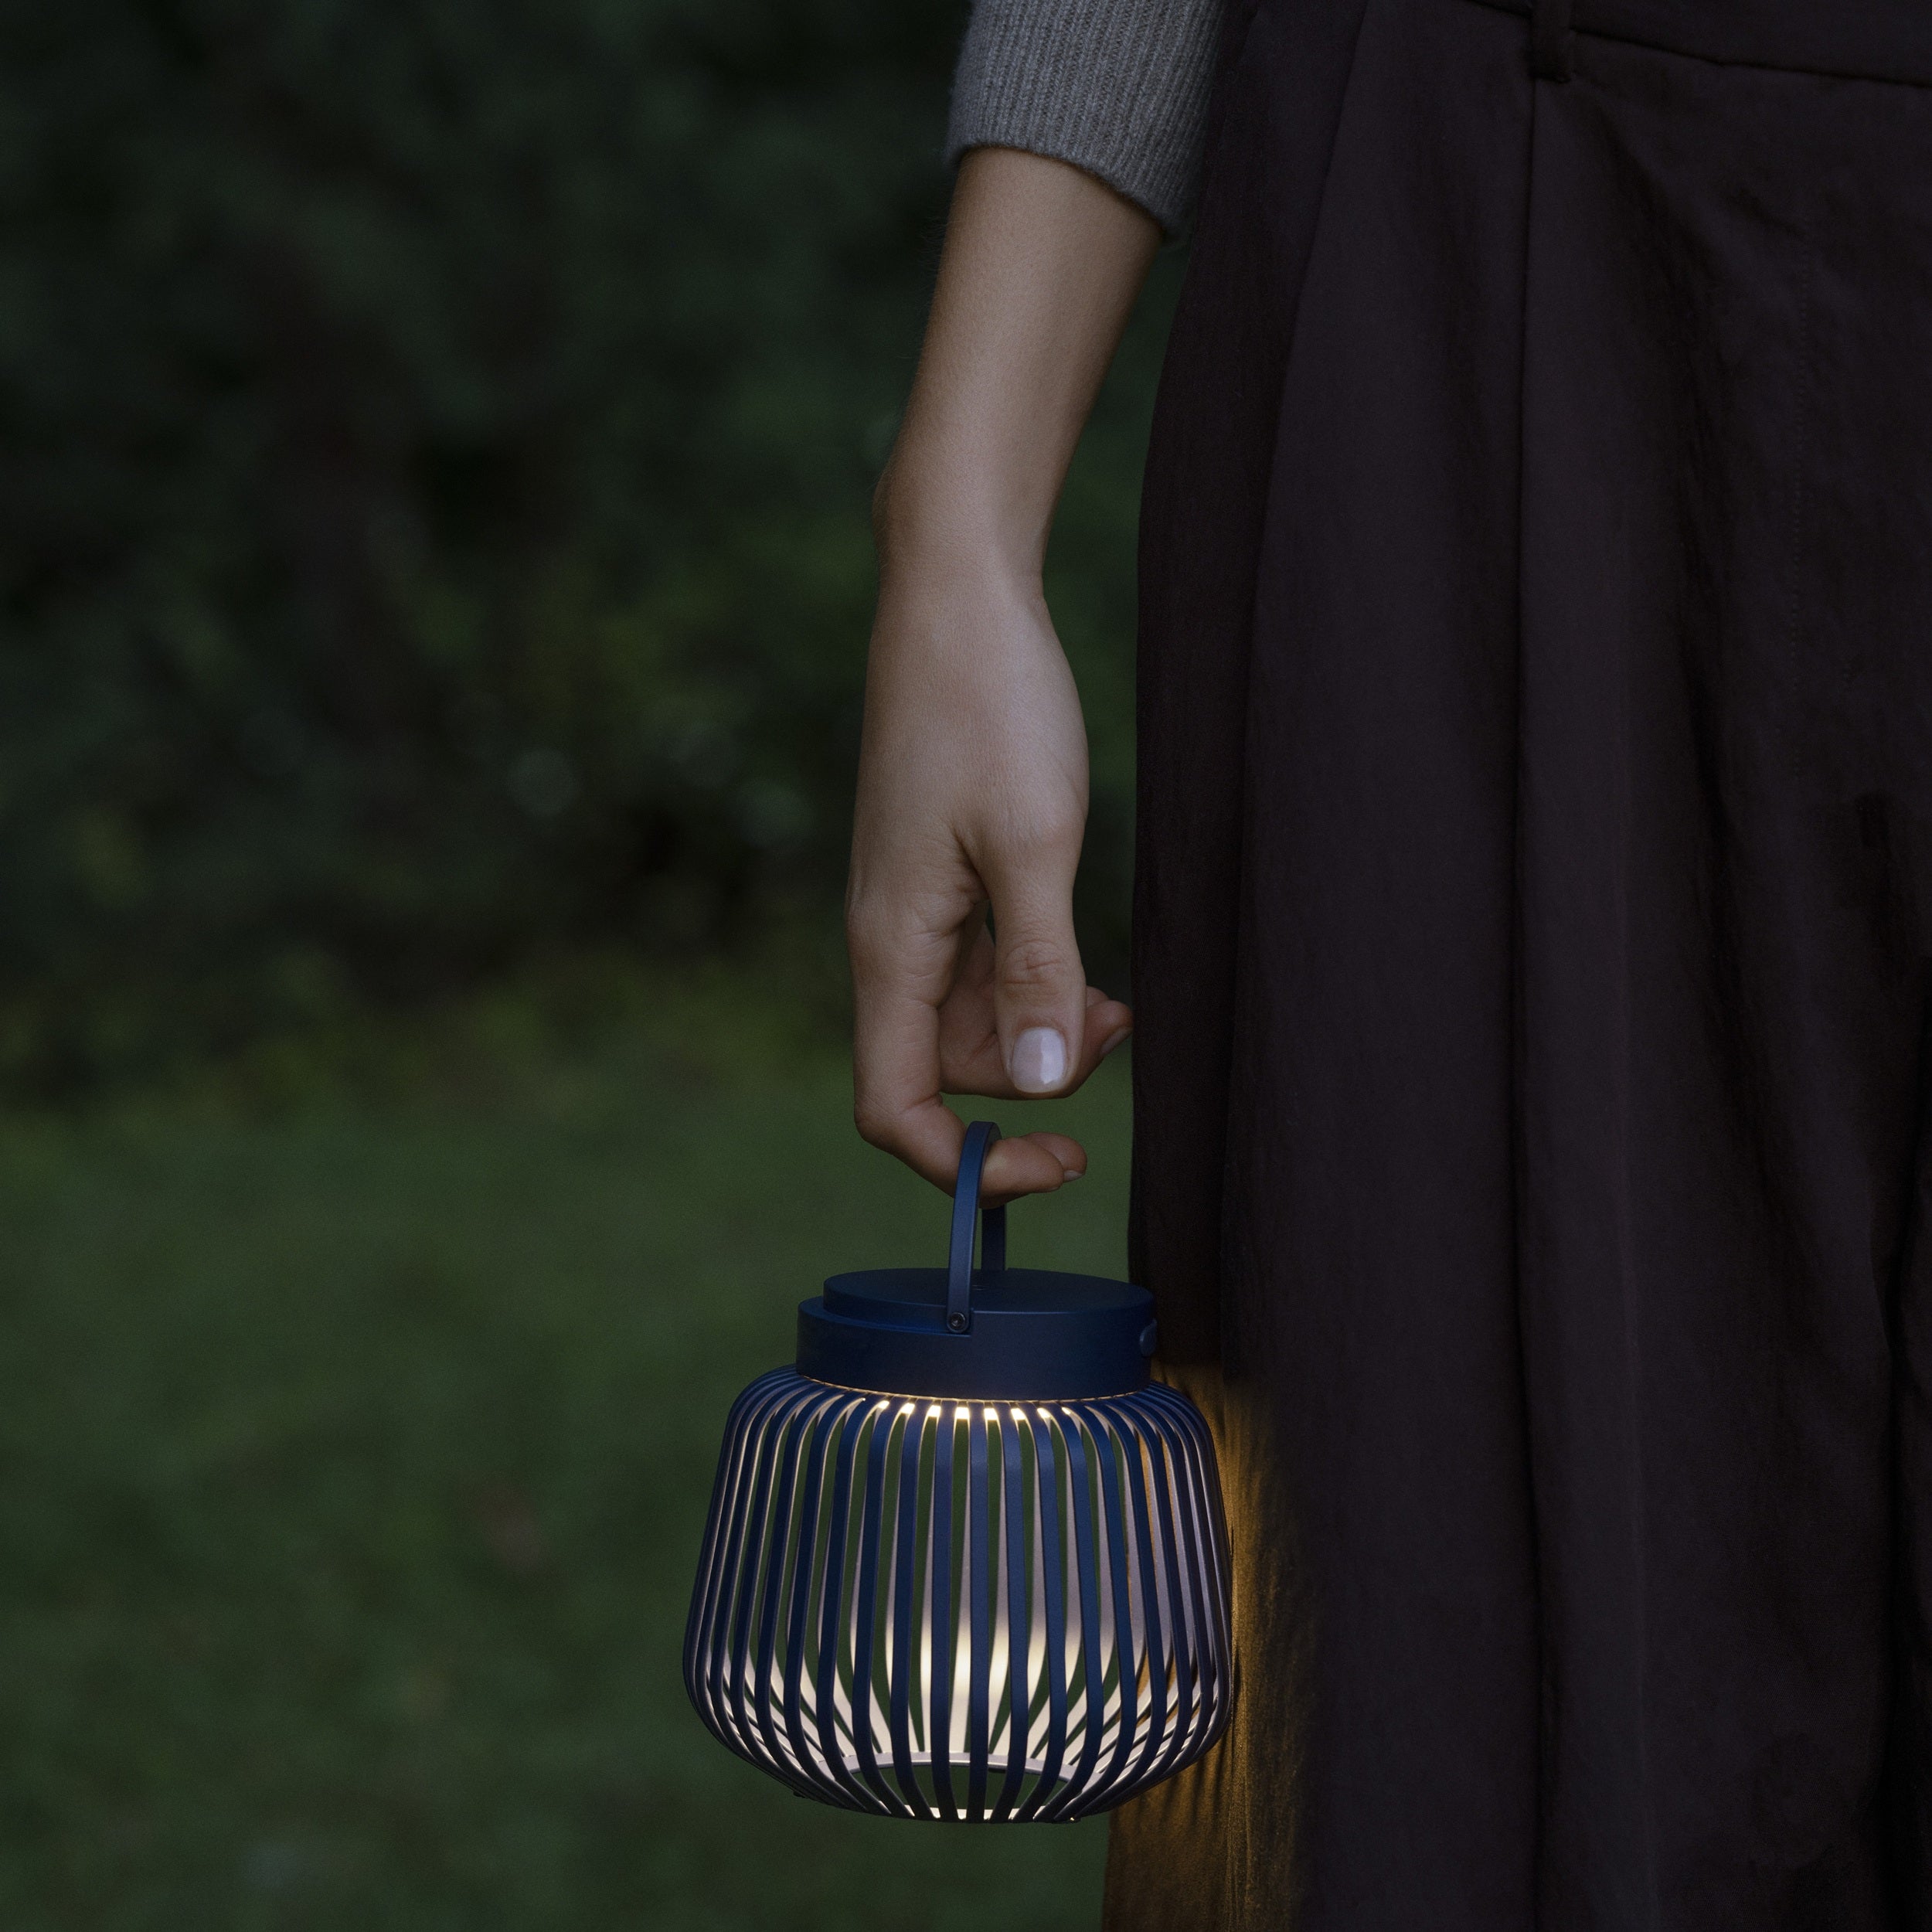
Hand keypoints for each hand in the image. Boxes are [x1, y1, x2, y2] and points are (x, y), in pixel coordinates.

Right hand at [843, 146, 1157, 1203]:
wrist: (959, 589)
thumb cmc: (988, 702)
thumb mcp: (1032, 843)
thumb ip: (1036, 971)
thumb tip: (1036, 1088)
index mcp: (889, 947)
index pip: (893, 1108)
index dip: (969, 1160)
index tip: (1065, 1155)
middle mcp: (889, 941)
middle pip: (947, 1072)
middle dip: (1031, 1076)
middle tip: (1118, 1023)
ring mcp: (915, 910)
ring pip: (974, 1021)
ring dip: (1044, 1025)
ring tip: (1117, 992)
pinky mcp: (943, 878)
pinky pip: (985, 965)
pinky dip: (1038, 976)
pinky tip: (1087, 953)